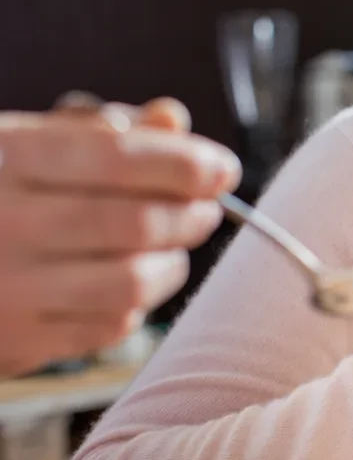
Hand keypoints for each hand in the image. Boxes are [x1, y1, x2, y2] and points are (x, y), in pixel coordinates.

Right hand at [0, 96, 240, 375]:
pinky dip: (139, 303)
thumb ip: (100, 129)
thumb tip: (172, 118)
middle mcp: (4, 223)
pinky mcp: (21, 341)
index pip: (116, 158)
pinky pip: (112, 325)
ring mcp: (10, 287)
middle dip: (191, 216)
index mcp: (5, 159)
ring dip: (173, 263)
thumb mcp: (28, 145)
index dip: (184, 164)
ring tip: (173, 248)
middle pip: (136, 224)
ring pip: (134, 282)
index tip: (223, 169)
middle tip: (206, 210)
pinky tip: (130, 283)